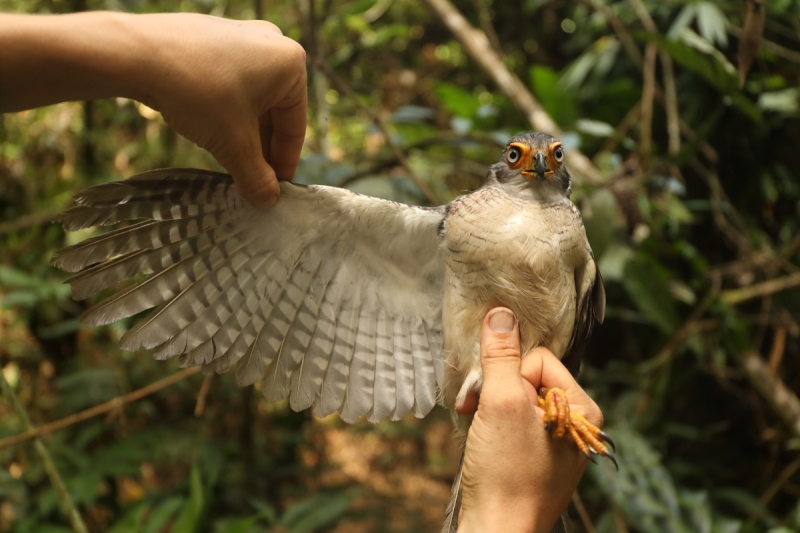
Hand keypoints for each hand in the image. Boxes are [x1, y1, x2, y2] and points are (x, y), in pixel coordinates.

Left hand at [0, 12, 306, 207]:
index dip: (284, 164)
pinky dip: (224, 109)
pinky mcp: (211, 36)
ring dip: (242, 132)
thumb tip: (268, 201)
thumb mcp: (233, 145)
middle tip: (251, 178)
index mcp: (290, 64)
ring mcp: (239, 35)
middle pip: (273, 112)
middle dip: (261, 148)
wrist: (135, 54)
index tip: (275, 188)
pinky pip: (229, 81)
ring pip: (250, 98)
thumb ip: (256, 178)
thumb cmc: (198, 94)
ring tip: (228, 159)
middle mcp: (271, 43)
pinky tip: (208, 130)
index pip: (294, 127)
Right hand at [456, 307, 602, 532]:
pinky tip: (482, 441)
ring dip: (488, 406)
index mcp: (582, 407)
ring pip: (516, 399)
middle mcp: (575, 421)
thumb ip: (501, 356)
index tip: (488, 397)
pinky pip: (513, 423)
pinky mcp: (536, 457)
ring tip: (477, 429)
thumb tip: (501, 312)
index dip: (507, 373)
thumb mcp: (500, 404)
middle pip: (526, 377)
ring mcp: (555, 441)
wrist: (498, 531)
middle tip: (475, 410)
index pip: (539, 359)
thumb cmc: (505, 472)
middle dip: (494, 390)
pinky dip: (491, 425)